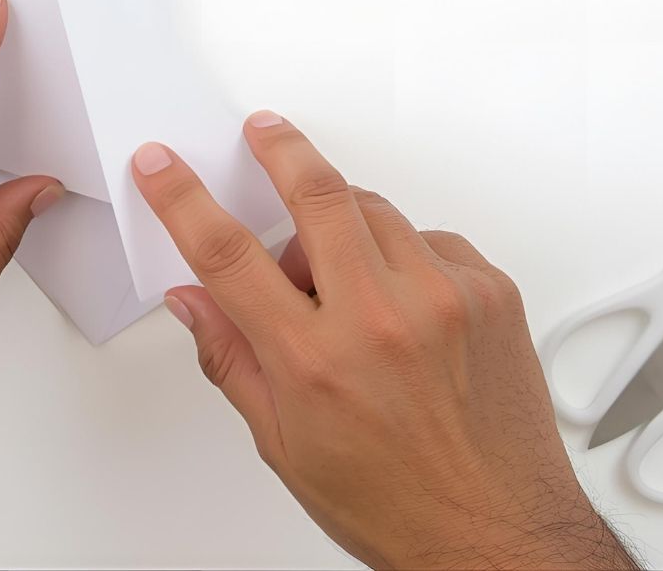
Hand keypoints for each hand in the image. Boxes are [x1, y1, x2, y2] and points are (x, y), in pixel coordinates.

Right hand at [133, 113, 638, 570]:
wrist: (499, 537)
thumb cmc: (396, 504)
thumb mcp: (284, 444)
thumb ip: (231, 359)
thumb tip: (194, 303)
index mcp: (314, 361)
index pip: (226, 254)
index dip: (182, 198)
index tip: (164, 167)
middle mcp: (381, 319)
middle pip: (315, 193)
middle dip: (278, 148)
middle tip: (263, 132)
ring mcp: (444, 298)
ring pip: (373, 209)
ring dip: (342, 222)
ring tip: (340, 277)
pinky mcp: (491, 293)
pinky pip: (429, 237)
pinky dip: (402, 253)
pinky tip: (398, 299)